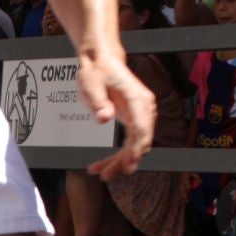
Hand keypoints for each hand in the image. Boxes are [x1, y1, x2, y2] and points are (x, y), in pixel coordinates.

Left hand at [77, 52, 155, 181]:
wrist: (102, 60)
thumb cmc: (97, 71)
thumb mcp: (91, 84)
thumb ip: (98, 102)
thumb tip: (105, 118)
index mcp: (137, 99)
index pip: (142, 129)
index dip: (136, 149)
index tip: (128, 165)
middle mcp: (145, 107)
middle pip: (140, 140)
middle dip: (124, 161)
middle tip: (106, 175)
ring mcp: (141, 113)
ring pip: (136, 144)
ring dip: (120, 161)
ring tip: (100, 172)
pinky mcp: (134, 118)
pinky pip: (130, 141)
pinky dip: (119, 154)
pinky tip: (104, 164)